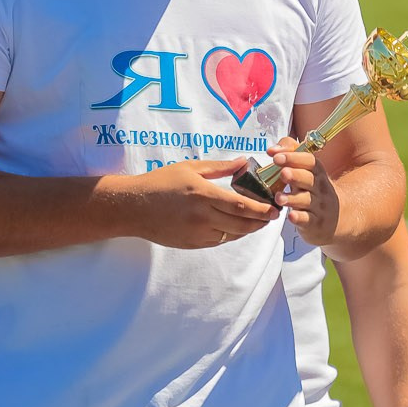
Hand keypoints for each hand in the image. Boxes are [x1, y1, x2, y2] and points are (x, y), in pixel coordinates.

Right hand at [124, 158, 280, 249]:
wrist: (133, 207)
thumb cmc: (160, 182)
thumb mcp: (190, 168)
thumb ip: (219, 168)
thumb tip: (243, 162)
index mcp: (203, 194)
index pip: (241, 206)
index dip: (261, 210)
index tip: (274, 208)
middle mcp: (202, 216)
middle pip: (242, 224)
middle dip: (261, 222)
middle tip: (272, 217)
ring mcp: (197, 233)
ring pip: (232, 235)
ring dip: (247, 229)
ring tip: (257, 221)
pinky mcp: (192, 244)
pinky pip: (218, 241)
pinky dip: (230, 234)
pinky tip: (235, 225)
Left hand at [266, 137, 338, 246]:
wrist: (338, 217)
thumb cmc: (314, 190)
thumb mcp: (307, 171)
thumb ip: (290, 154)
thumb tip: (272, 150)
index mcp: (317, 172)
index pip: (309, 161)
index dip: (294, 157)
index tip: (276, 157)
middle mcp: (319, 187)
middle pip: (308, 179)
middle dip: (295, 175)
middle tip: (283, 173)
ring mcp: (318, 206)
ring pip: (306, 200)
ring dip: (292, 198)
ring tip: (279, 198)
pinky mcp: (315, 223)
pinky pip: (308, 220)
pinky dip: (299, 218)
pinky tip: (291, 216)